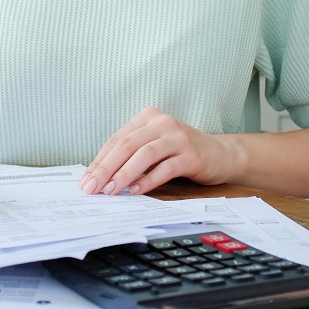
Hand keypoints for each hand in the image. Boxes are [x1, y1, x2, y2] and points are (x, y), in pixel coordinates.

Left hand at [79, 107, 230, 196]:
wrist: (222, 154)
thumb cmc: (181, 152)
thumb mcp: (154, 146)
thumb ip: (132, 155)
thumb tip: (101, 177)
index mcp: (148, 117)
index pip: (117, 139)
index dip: (100, 161)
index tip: (86, 180)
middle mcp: (162, 123)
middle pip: (127, 145)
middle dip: (106, 168)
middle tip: (92, 188)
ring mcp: (178, 137)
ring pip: (144, 155)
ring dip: (124, 174)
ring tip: (110, 191)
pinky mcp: (191, 154)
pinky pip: (165, 168)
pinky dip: (148, 180)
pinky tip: (136, 191)